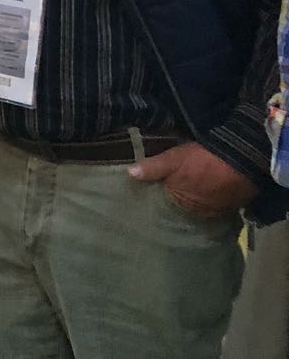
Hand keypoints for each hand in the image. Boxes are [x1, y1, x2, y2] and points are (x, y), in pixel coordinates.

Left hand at [128, 141, 257, 218]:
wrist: (241, 159)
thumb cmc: (202, 159)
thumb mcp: (173, 159)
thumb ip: (152, 168)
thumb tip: (130, 174)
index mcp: (180, 203)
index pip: (162, 207)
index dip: (155, 202)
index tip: (144, 200)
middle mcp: (196, 213)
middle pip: (180, 211)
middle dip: (173, 206)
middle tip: (162, 199)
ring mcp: (214, 212)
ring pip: (196, 211)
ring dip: (190, 205)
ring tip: (181, 199)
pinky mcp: (229, 208)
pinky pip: (212, 209)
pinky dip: (206, 204)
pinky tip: (201, 197)